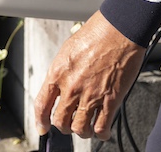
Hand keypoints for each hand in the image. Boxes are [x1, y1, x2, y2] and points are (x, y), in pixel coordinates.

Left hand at [34, 12, 146, 140]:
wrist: (119, 29)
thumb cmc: (96, 34)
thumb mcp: (68, 50)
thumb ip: (62, 71)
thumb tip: (59, 87)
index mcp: (58, 73)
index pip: (42, 105)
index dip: (41, 121)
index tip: (43, 128)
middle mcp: (72, 87)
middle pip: (60, 121)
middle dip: (63, 127)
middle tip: (69, 124)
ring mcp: (91, 95)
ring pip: (79, 128)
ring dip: (81, 131)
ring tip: (86, 127)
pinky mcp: (111, 100)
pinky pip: (102, 127)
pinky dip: (101, 133)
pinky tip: (102, 130)